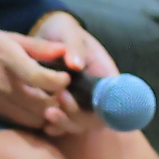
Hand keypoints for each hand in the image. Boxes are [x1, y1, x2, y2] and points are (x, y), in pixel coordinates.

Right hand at [0, 28, 83, 133]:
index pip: (43, 79)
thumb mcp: (9, 37)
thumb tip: (65, 51)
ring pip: (35, 118)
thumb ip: (38, 46)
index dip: (60, 81)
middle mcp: (5, 86)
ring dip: (47, 112)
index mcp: (10, 61)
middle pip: (44, 104)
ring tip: (48, 101)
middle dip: (58, 100)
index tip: (64, 77)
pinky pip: (21, 123)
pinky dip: (33, 118)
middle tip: (60, 92)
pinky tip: (33, 107)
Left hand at [31, 11, 117, 135]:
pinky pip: (63, 125)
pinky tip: (44, 124)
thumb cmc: (64, 31)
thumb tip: (75, 64)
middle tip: (58, 102)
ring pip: (79, 124)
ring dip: (66, 123)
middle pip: (96, 118)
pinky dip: (55, 127)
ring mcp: (79, 102)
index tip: (81, 101)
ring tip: (48, 113)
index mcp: (104, 76)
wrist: (47, 35)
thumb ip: (74, 45)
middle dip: (78, 117)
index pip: (114, 100)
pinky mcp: (62, 107)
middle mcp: (95, 93)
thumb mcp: (69, 31)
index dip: (104, 108)